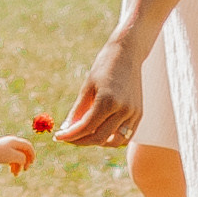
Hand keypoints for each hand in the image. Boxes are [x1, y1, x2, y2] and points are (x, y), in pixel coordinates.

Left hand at [0, 136, 36, 175]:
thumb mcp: (13, 156)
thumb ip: (22, 158)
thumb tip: (24, 161)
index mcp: (15, 141)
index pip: (27, 146)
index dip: (32, 154)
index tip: (32, 163)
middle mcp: (11, 143)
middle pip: (23, 152)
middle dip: (25, 162)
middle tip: (25, 170)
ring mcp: (6, 148)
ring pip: (17, 157)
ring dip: (18, 166)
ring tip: (15, 174)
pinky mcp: (2, 153)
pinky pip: (11, 159)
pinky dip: (13, 165)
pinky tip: (11, 171)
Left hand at [58, 35, 145, 149]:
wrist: (128, 53)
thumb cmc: (104, 66)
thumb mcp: (87, 87)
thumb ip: (78, 110)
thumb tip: (66, 129)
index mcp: (108, 101)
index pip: (86, 127)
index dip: (70, 135)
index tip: (58, 137)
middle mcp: (123, 110)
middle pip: (99, 138)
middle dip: (81, 141)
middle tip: (68, 138)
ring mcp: (133, 113)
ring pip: (114, 141)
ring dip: (98, 142)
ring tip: (84, 136)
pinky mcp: (139, 114)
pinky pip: (125, 136)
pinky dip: (112, 139)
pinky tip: (100, 133)